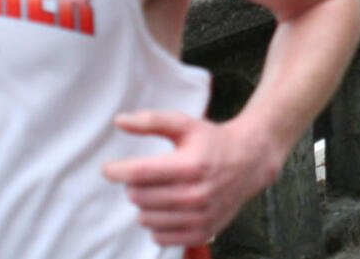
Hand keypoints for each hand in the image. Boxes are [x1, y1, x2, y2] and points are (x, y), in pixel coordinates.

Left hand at [102, 110, 281, 246]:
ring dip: (146, 205)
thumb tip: (118, 121)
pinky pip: (159, 237)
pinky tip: (169, 208)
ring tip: (161, 190)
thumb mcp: (185, 124)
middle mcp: (196, 194)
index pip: (139, 173)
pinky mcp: (202, 232)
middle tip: (147, 175)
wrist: (250, 162)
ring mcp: (200, 216)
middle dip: (135, 185)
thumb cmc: (212, 141)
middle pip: (138, 197)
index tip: (109, 168)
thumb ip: (151, 121)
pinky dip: (157, 224)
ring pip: (145, 219)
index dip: (116, 171)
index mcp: (190, 165)